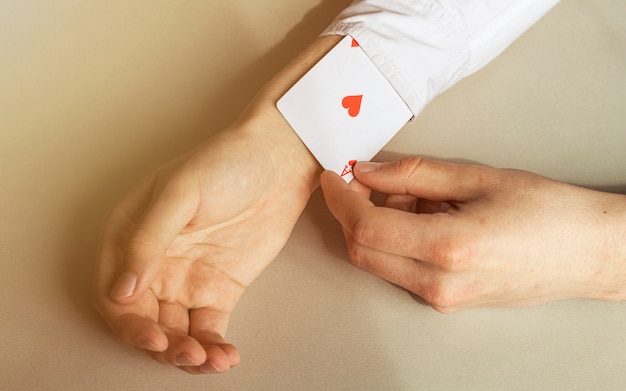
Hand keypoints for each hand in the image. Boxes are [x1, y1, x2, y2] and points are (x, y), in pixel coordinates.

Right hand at [94, 119, 318, 373]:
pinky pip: (208, 329)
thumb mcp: (179, 193)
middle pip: (143, 321)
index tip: (153, 336)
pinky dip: (214, 348)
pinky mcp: (220, 290)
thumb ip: (147, 240)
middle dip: (161, 345)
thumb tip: (121, 290)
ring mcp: (187, 279)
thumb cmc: (225, 163)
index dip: (127, 323)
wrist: (277, 162)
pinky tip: (226, 356)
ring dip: (187, 354)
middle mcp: (155, 264)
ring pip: (175, 332)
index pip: (114, 294)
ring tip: (213, 360)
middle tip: (187, 353)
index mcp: (131, 237)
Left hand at [321, 158, 625, 312]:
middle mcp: (440, 283)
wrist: (589, 252)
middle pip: (363, 250)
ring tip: (413, 194)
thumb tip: (369, 171)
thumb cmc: (548, 213)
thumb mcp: (478, 178)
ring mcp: (443, 298)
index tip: (332, 175)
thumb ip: (416, 175)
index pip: (366, 227)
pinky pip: (402, 269)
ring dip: (378, 224)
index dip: (340, 199)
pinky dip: (398, 239)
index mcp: (448, 249)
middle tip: (365, 178)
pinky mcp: (448, 301)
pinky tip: (425, 215)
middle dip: (353, 211)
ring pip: (380, 261)